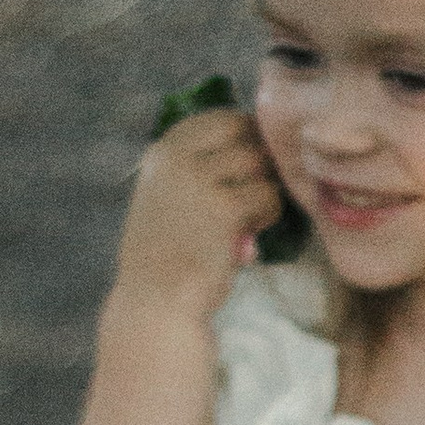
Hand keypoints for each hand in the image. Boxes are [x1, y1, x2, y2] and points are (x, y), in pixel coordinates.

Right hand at [110, 109, 283, 323]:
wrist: (156, 304)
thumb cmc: (165, 259)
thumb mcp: (166, 199)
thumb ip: (196, 171)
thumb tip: (256, 149)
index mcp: (163, 153)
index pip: (220, 119)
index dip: (246, 137)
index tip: (250, 165)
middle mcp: (178, 159)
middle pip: (244, 133)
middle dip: (259, 160)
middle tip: (256, 192)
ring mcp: (200, 181)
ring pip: (259, 164)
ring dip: (265, 190)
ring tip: (251, 220)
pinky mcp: (224, 208)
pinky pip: (268, 196)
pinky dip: (267, 216)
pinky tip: (251, 236)